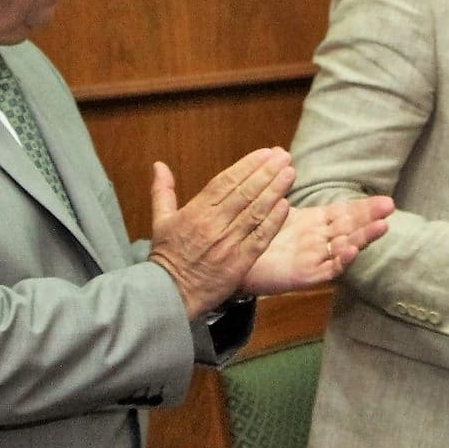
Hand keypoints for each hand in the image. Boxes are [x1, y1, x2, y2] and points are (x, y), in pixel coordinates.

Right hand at [149, 149, 294, 316]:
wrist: (170, 294)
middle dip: (267, 172)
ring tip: (290, 174)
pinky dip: (273, 222)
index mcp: (196, 212)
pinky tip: (286, 206)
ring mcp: (229, 243)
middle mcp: (214, 224)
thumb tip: (159, 165)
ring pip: (255, 212)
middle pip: (245, 193)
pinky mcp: (240, 262)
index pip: (226, 182)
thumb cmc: (166, 257)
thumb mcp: (160, 221)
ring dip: (275, 191)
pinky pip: (260, 238)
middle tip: (284, 156)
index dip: (247, 166)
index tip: (265, 153)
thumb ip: (163, 191)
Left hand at [241, 194, 395, 295]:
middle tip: (390, 207)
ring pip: (344, 247)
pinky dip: (340, 261)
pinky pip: (326, 269)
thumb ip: (280, 184)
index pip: (345, 213)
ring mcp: (314, 258)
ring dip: (363, 238)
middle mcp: (319, 240)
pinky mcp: (304, 275)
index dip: (364, 208)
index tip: (386, 201)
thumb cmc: (255, 234)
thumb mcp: (272, 206)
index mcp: (315, 223)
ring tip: (382, 227)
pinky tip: (350, 251)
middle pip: (350, 228)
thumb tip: (281, 153)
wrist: (233, 261)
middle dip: (370, 218)